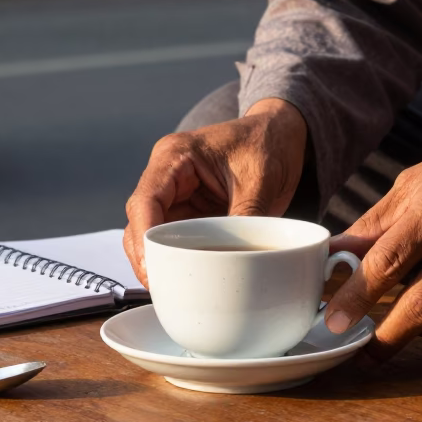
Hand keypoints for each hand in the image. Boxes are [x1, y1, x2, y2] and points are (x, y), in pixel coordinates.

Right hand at [123, 98, 308, 286]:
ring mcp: (176, 195)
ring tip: (170, 288)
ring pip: (151, 233)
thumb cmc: (268, 142)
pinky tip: (185, 277)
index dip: (144, 237)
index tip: (152, 266)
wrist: (282, 134)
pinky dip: (176, 258)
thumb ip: (243, 217)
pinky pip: (174, 238)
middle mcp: (167, 175)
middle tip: (160, 287)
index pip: (145, 200)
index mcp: (175, 155)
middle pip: (139, 221)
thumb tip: (235, 259)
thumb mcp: (260, 180)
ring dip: (158, 259)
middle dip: (146, 256)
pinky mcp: (189, 211)